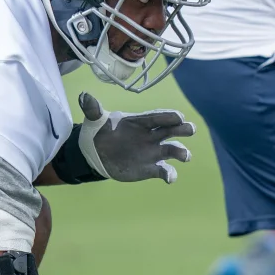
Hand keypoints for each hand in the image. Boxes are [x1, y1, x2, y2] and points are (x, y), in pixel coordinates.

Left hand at [76, 92, 194, 183]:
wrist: (96, 154)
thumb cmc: (100, 132)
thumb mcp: (95, 120)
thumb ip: (93, 109)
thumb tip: (84, 95)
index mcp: (140, 121)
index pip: (157, 117)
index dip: (168, 116)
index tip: (179, 116)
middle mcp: (150, 135)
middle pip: (171, 130)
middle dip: (182, 129)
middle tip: (190, 129)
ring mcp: (152, 151)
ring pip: (172, 150)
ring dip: (181, 152)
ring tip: (185, 156)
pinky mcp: (150, 167)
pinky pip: (163, 170)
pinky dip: (169, 174)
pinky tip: (170, 178)